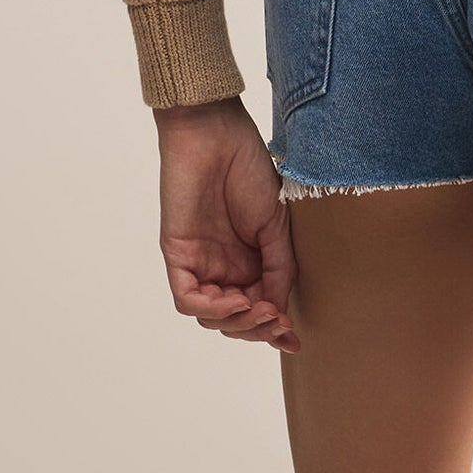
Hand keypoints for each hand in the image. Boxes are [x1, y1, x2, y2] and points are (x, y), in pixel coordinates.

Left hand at [152, 95, 300, 352]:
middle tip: (278, 322)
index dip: (273, 328)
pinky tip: (236, 300)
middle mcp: (222, 267)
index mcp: (248, 260)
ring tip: (260, 309)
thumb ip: (278, 266)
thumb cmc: (248, 167)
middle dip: (257, 329)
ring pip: (211, 316)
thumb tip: (280, 308)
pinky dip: (212, 308)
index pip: (257, 307)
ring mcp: (199, 263)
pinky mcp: (178, 256)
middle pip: (234, 320)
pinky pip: (188, 298)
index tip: (294, 339)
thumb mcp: (275, 223)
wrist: (216, 134)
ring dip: (237, 322)